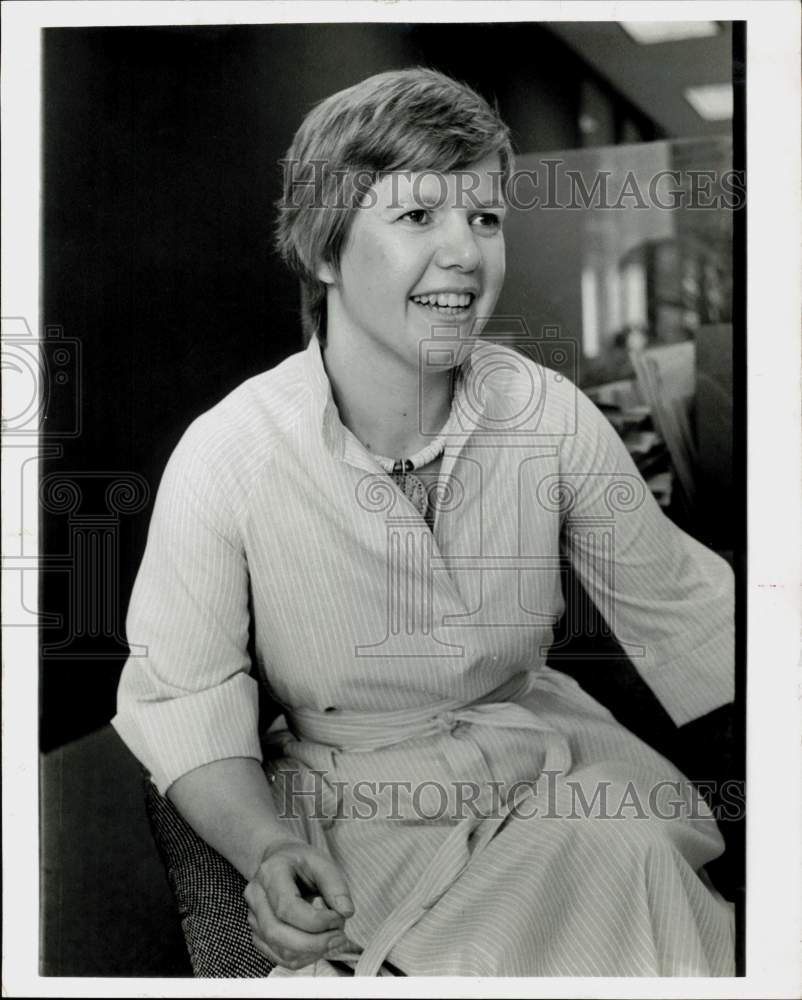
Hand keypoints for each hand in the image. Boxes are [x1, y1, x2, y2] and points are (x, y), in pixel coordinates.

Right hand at [244, 839, 361, 970]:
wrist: (281, 861)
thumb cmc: (302, 861)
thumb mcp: (322, 862)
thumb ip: (336, 886)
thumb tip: (346, 912)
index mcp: (270, 873)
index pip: (287, 907)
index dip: (316, 920)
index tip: (339, 918)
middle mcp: (256, 896)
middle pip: (277, 933)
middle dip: (314, 943)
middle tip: (340, 937)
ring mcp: (254, 918)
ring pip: (279, 950)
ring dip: (311, 952)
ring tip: (333, 939)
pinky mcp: (259, 935)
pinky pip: (280, 957)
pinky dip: (304, 958)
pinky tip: (320, 946)